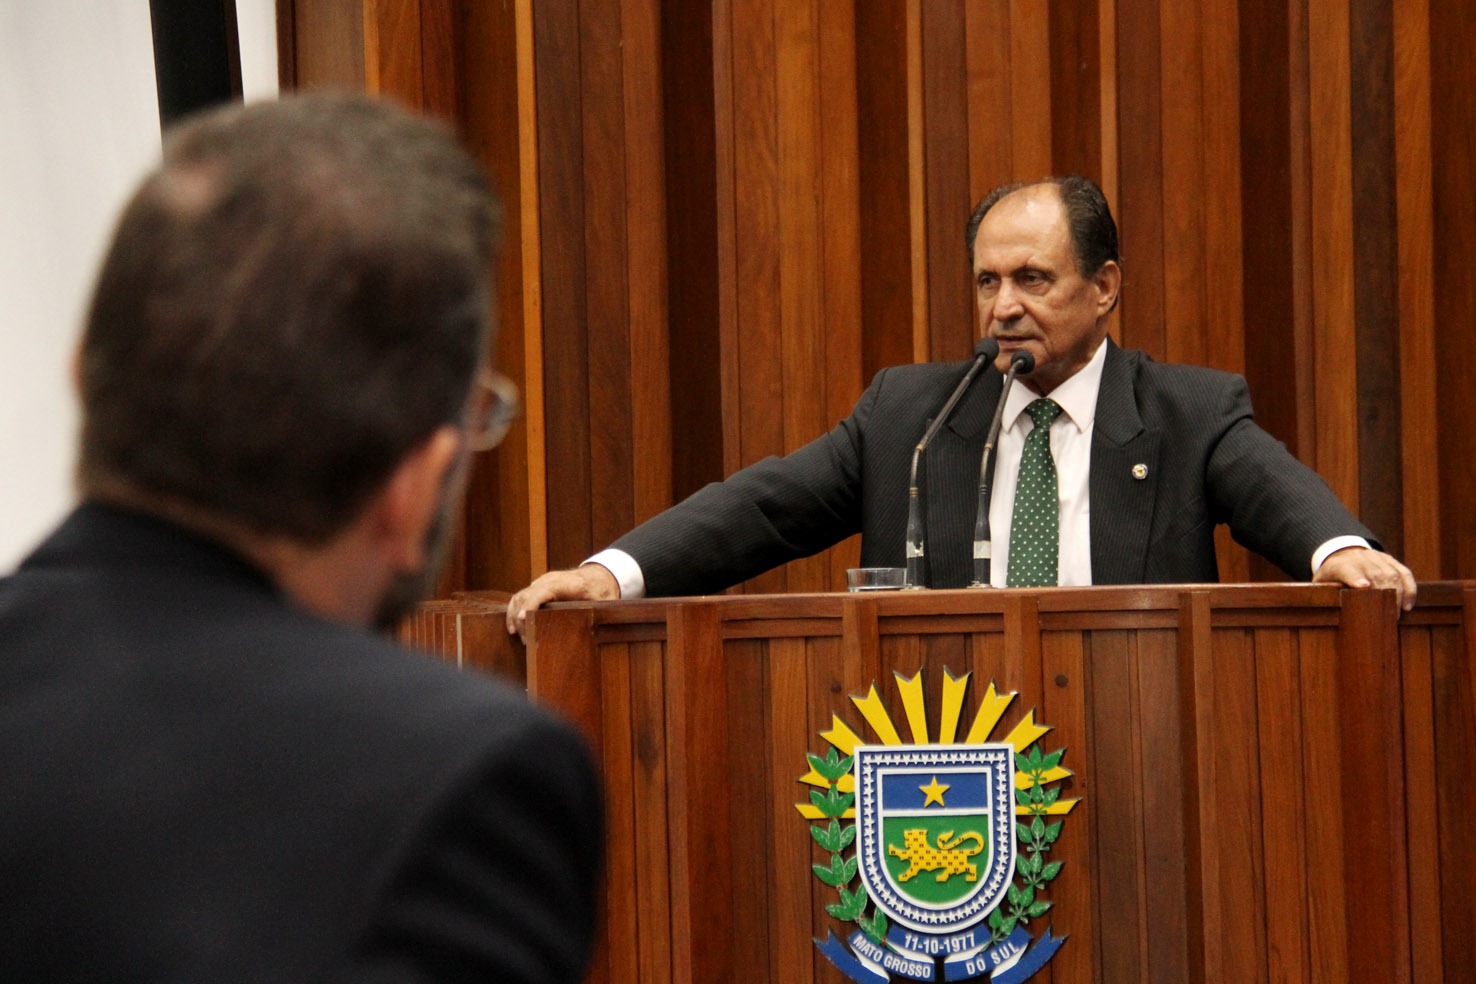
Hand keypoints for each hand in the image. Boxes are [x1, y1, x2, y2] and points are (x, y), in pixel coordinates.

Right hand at [505, 564, 619, 636]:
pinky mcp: (538, 588)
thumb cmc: (602, 589)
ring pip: (520, 597)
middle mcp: (549, 580)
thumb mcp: (606, 601)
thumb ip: (603, 612)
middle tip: (527, 641)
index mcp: (566, 583)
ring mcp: (541, 583)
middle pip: (527, 596)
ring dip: (516, 617)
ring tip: (523, 638)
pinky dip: (513, 611)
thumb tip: (601, 627)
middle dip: (522, 618)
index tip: (522, 618)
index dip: (531, 604)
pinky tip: (513, 627)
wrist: (598, 576)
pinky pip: (520, 597)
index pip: (543, 591)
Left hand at [1312, 546, 1416, 611]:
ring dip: (1398, 595)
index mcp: (1339, 564)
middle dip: (1383, 596)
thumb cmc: (1331, 576)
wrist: (1342, 554)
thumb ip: (1322, 593)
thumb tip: (1327, 609)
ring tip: (1396, 615)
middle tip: (1387, 618)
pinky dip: (1409, 589)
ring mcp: (1377, 556)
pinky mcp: (1390, 559)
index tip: (1363, 587)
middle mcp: (1359, 557)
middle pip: (1375, 574)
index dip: (1355, 577)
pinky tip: (1407, 605)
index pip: (1347, 569)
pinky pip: (1405, 573)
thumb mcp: (1321, 584)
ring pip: (1392, 574)